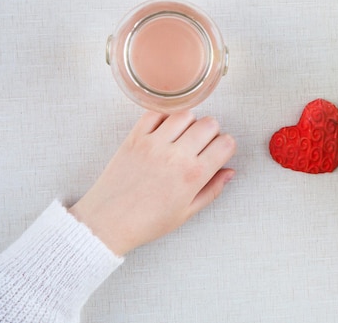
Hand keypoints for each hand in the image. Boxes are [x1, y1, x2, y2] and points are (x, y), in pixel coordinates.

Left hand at [69, 111, 235, 255]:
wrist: (108, 223)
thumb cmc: (147, 222)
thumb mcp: (187, 212)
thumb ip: (212, 189)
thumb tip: (229, 172)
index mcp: (193, 176)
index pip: (226, 144)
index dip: (226, 147)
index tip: (218, 153)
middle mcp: (177, 156)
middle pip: (210, 124)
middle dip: (212, 132)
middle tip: (201, 144)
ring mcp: (155, 144)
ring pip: (186, 114)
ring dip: (190, 123)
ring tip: (182, 137)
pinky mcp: (135, 138)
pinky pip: (156, 113)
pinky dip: (164, 118)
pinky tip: (163, 132)